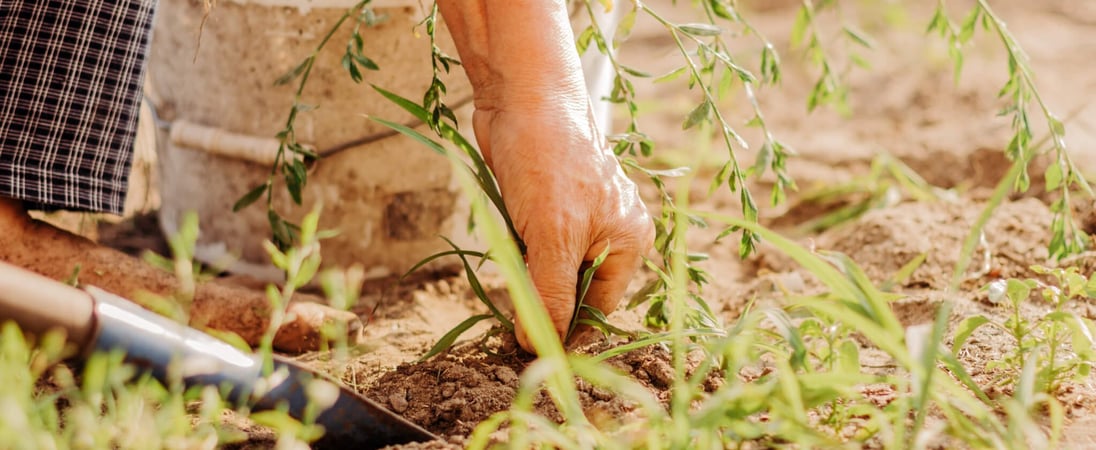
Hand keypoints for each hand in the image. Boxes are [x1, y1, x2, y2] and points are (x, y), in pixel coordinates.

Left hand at [437, 0, 652, 351]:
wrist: (521, 96)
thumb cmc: (547, 161)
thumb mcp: (552, 238)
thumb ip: (549, 296)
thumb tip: (538, 347)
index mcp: (630, 242)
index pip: (598, 308)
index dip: (565, 329)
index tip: (526, 345)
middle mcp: (612, 232)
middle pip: (575, 291)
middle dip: (544, 301)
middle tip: (510, 312)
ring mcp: (581, 218)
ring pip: (552, 269)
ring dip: (529, 275)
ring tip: (510, 266)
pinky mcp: (551, 206)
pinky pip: (537, 247)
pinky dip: (520, 253)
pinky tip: (507, 242)